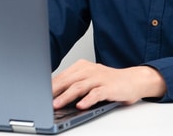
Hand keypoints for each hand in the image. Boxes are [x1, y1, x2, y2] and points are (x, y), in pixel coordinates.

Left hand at [52, 59, 166, 109]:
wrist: (134, 80)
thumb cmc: (109, 82)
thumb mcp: (89, 80)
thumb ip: (73, 85)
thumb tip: (53, 95)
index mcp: (83, 67)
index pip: (62, 76)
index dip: (50, 86)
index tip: (38, 94)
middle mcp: (90, 70)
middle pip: (68, 80)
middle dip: (54, 91)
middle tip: (42, 100)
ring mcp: (100, 78)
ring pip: (80, 86)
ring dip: (66, 96)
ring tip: (56, 105)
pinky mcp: (109, 88)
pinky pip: (97, 93)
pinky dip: (88, 99)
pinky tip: (81, 105)